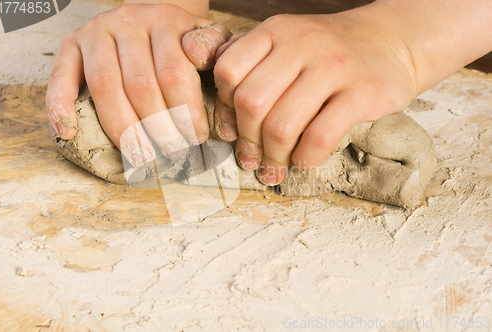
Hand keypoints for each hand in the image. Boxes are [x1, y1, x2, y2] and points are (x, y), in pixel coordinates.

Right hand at [46, 3, 231, 166]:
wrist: (151, 16)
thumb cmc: (181, 39)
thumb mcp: (207, 37)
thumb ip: (214, 50)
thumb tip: (207, 67)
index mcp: (166, 21)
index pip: (174, 73)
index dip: (186, 111)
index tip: (196, 137)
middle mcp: (129, 22)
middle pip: (141, 84)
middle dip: (158, 127)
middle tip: (172, 152)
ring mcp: (96, 32)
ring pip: (106, 86)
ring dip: (123, 128)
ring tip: (140, 155)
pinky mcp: (72, 44)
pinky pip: (61, 76)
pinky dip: (61, 105)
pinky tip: (69, 131)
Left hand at [213, 3, 417, 184]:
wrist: (390, 40)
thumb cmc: (328, 51)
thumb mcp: (286, 40)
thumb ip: (250, 61)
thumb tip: (219, 104)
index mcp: (276, 31)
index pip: (228, 71)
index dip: (224, 108)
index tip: (231, 131)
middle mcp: (302, 44)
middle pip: (251, 102)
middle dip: (247, 141)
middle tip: (251, 160)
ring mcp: (334, 66)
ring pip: (282, 124)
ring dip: (273, 157)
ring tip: (274, 169)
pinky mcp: (363, 92)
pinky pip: (320, 135)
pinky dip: (305, 157)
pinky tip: (303, 162)